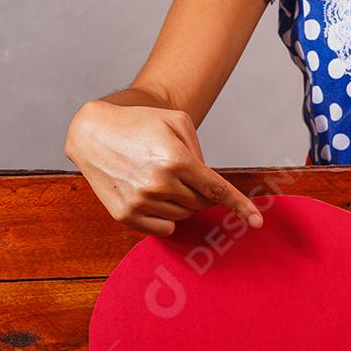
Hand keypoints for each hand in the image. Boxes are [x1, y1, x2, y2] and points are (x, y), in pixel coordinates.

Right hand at [65, 101, 262, 235]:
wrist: (93, 132)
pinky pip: (163, 228)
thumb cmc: (139, 123)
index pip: (217, 190)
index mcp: (176, 159)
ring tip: (158, 178)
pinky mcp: (125, 215)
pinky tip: (150, 195)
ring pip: (183, 216)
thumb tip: (207, 185)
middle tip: (180, 173)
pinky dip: (165, 216)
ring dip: (180, 202)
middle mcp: (159, 184)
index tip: (257, 222)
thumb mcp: (177, 122)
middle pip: (201, 203)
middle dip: (199, 191)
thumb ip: (199, 151)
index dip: (240, 207)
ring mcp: (140, 202)